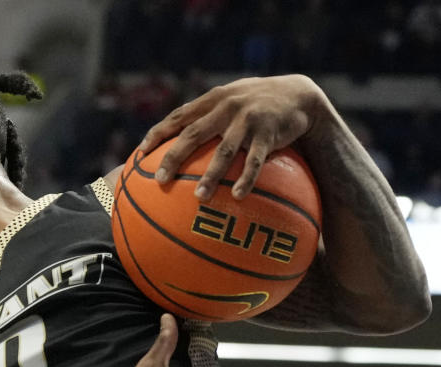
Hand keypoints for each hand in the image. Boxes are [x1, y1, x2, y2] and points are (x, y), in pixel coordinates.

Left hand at [139, 75, 326, 200]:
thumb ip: (207, 116)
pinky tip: (238, 196)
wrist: (300, 95)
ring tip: (199, 197)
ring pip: (223, 150)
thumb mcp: (232, 100)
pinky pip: (255, 160)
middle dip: (174, 157)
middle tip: (160, 180)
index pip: (179, 116)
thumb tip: (177, 145)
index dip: (158, 133)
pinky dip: (246, 179)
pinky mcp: (268, 133)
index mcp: (213, 100)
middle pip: (193, 134)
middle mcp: (226, 107)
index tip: (140, 153)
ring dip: (211, 175)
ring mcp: (247, 120)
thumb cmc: (258, 104)